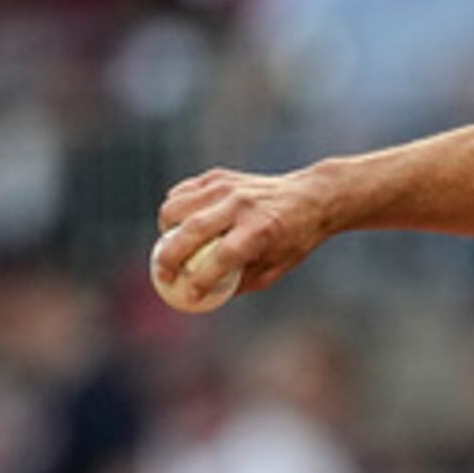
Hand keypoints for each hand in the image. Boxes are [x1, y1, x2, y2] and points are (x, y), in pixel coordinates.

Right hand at [150, 166, 329, 313]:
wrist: (310, 196)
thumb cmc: (294, 238)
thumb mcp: (277, 268)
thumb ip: (242, 281)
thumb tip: (208, 296)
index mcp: (260, 230)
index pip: (221, 257)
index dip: (202, 279)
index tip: (190, 296)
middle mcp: (241, 206)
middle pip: (192, 230)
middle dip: (169, 257)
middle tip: (163, 275)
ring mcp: (228, 187)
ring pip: (178, 206)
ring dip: (165, 229)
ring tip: (168, 245)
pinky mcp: (219, 176)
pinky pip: (184, 191)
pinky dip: (175, 208)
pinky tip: (177, 223)